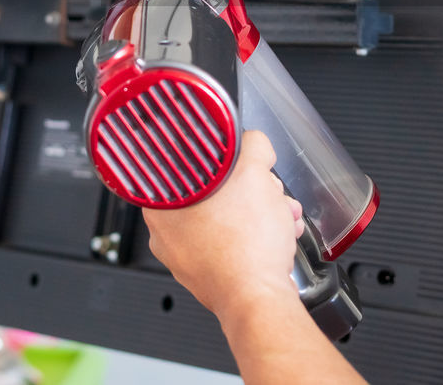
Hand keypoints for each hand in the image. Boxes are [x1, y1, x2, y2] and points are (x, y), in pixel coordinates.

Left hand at [144, 130, 304, 324]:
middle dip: (251, 187)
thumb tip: (252, 143)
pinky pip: (230, 243)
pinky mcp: (207, 273)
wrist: (257, 299)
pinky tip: (274, 236)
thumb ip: (251, 146)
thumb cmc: (246, 246)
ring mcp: (185, 256)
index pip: (191, 163)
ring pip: (226, 217)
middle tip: (268, 192)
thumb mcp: (254, 173)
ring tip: (279, 216)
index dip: (225, 160)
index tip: (240, 164)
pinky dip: (253, 236)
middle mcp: (166, 232)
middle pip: (213, 191)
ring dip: (259, 211)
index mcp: (163, 203)